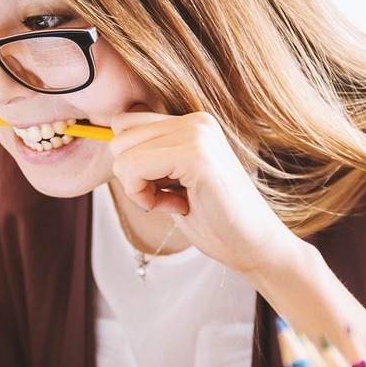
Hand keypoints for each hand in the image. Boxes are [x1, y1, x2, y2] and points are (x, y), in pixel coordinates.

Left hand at [108, 108, 300, 276]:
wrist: (254, 246)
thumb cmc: (215, 220)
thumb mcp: (174, 181)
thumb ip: (151, 158)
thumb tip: (111, 143)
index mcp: (192, 123)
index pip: (126, 124)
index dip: (131, 162)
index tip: (160, 187)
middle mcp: (196, 121)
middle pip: (119, 137)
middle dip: (131, 176)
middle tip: (166, 198)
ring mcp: (198, 135)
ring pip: (123, 154)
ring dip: (138, 188)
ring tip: (174, 202)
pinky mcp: (196, 156)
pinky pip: (135, 168)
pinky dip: (144, 196)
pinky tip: (176, 207)